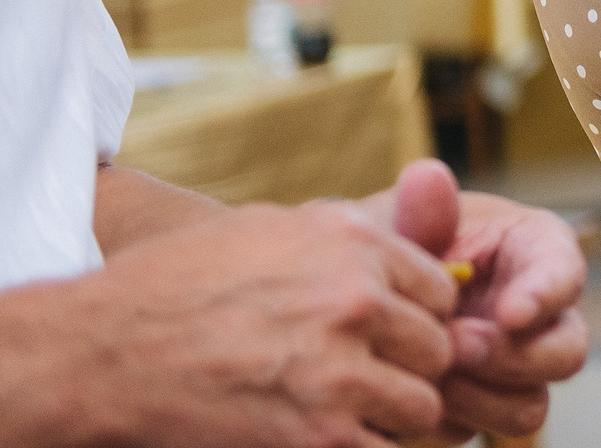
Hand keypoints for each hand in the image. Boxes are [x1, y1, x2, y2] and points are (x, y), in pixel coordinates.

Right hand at [56, 199, 457, 446]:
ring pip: (422, 408)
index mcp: (354, 245)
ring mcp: (339, 372)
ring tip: (357, 416)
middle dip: (413, 370)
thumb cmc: (179, 284)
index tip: (392, 339)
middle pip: (438, 350)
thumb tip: (405, 247)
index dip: (419, 320)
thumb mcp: (269, 229)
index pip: (442, 292)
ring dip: (396, 417)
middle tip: (378, 383)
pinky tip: (335, 439)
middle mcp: (357, 301)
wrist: (103, 352)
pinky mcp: (316, 437)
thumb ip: (345, 238)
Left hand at [372, 160, 588, 442]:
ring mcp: (514, 367)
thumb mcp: (400, 221)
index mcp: (533, 252)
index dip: (547, 295)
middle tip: (458, 347)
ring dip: (484, 397)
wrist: (353, 300)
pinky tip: (415, 396)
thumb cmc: (391, 246)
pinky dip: (454, 419)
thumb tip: (428, 175)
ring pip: (531, 404)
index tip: (510, 312)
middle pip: (567, 351)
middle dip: (517, 357)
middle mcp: (538, 314)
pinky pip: (486, 431)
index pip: (565, 271)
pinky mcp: (483, 406)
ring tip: (433, 376)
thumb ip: (420, 209)